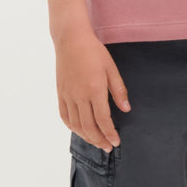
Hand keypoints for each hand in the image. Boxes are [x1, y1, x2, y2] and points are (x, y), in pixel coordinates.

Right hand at [55, 25, 130, 150]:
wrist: (71, 40)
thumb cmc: (94, 52)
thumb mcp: (111, 69)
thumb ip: (119, 90)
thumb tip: (126, 109)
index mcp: (95, 89)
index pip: (103, 120)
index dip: (110, 134)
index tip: (116, 142)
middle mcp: (79, 96)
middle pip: (89, 127)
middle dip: (99, 140)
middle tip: (108, 147)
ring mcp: (68, 95)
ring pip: (76, 125)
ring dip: (87, 137)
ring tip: (97, 141)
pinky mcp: (60, 93)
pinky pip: (65, 116)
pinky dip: (72, 127)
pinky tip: (80, 130)